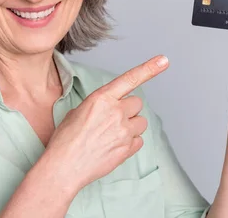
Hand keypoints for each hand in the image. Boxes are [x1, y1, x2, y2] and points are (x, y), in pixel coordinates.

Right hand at [43, 55, 168, 190]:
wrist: (64, 166)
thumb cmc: (65, 140)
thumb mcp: (77, 112)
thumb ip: (98, 105)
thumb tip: (107, 109)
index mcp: (101, 98)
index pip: (130, 79)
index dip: (149, 68)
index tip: (163, 60)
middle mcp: (115, 112)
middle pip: (137, 103)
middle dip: (128, 109)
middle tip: (112, 120)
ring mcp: (123, 131)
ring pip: (141, 122)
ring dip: (131, 126)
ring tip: (112, 135)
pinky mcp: (127, 148)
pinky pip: (139, 141)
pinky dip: (130, 143)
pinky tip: (113, 146)